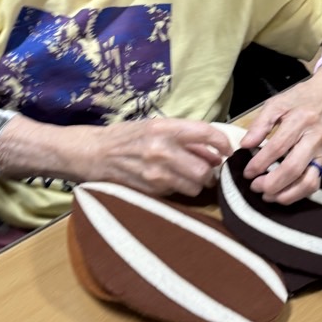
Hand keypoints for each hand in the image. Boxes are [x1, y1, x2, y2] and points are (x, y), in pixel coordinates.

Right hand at [89, 118, 234, 197]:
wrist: (94, 153)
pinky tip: (169, 181)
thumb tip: (215, 155)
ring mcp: (155, 173)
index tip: (227, 150)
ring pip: (194, 186)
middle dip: (209, 171)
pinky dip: (178, 189)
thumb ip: (186, 139)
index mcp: (165, 129)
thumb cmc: (127, 137)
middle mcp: (162, 150)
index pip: (206, 133)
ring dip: (196, 183)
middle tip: (206, 170)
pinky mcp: (149, 190)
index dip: (223, 143)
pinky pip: (176, 193)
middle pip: (204, 169)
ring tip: (188, 176)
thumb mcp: (156, 127)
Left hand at [239, 61, 321, 204]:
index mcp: (301, 120)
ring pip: (308, 181)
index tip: (247, 172)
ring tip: (268, 196)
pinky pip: (314, 183)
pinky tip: (283, 194)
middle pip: (293, 168)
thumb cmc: (299, 100)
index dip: (260, 163)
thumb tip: (245, 145)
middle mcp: (314, 138)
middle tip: (255, 187)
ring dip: (287, 194)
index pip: (278, 147)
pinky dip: (298, 194)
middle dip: (272, 183)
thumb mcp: (276, 104)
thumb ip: (259, 124)